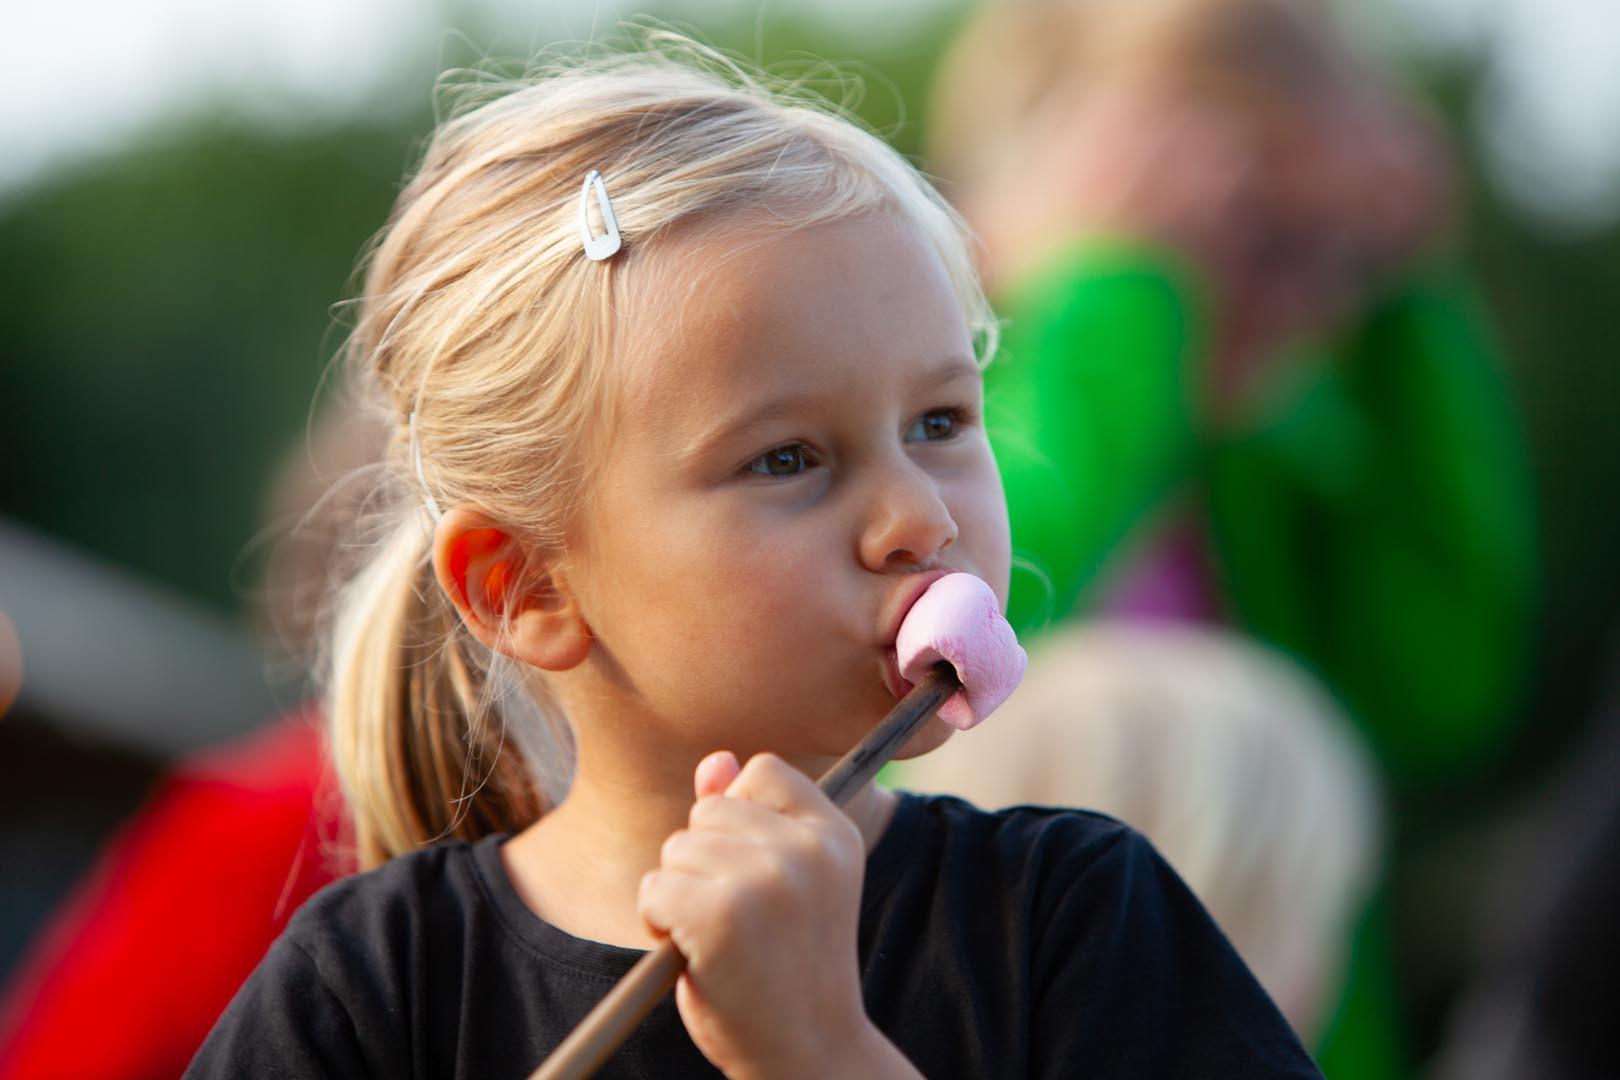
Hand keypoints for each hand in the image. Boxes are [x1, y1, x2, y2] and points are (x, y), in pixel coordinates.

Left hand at [639, 752, 905, 1078]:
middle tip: (737, 917)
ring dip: (678, 891)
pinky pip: (653, 888)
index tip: (753, 866)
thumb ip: (752, 817)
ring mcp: (764, 880)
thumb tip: (714, 760)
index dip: (739, 811)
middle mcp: (806, 849)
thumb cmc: (790, 967)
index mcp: (835, 834)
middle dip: (702, 857)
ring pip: (676, 847)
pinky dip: (657, 920)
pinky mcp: (718, 915)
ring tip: (718, 937)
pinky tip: (693, 952)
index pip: (764, 770)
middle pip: (709, 807)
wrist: (808, 1052)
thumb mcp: (786, 882)